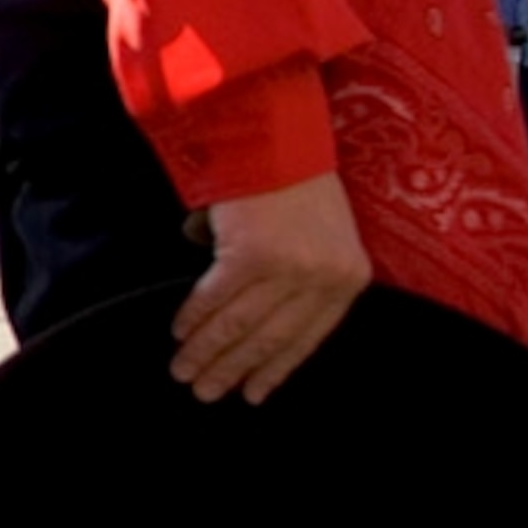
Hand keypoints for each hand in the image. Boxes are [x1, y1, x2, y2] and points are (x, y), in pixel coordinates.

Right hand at [170, 170, 371, 406]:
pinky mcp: (252, 255)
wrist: (278, 133)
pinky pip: (215, 298)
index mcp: (349, 276)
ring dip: (207, 352)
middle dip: (233, 368)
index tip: (251, 395)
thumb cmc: (294, 178)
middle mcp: (324, 277)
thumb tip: (241, 310)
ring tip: (184, 372)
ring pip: (240, 324)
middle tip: (205, 392)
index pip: (308, 338)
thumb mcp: (317, 232)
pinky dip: (194, 318)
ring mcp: (289, 268)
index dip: (275, 369)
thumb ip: (291, 274)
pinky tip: (179, 333)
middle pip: (271, 337)